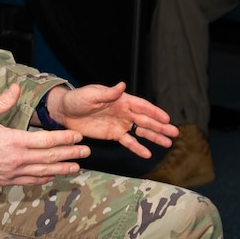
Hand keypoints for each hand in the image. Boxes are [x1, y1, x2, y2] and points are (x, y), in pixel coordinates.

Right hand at [0, 84, 89, 186]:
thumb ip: (3, 102)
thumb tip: (16, 87)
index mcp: (13, 141)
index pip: (46, 141)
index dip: (65, 138)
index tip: (77, 136)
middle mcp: (16, 159)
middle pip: (50, 157)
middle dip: (71, 154)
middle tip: (86, 152)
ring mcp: (12, 173)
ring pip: (43, 172)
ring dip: (62, 169)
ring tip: (77, 167)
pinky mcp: (6, 181)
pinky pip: (30, 182)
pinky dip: (43, 179)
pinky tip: (52, 176)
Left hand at [48, 82, 177, 158]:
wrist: (65, 111)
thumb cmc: (77, 99)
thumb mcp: (91, 95)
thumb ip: (108, 93)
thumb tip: (122, 85)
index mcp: (121, 100)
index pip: (142, 106)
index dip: (155, 112)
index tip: (167, 119)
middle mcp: (124, 112)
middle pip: (146, 120)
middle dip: (160, 127)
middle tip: (175, 133)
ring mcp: (120, 124)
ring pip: (141, 132)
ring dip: (154, 137)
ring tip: (167, 143)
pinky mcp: (113, 135)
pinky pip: (128, 142)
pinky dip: (137, 148)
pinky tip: (147, 153)